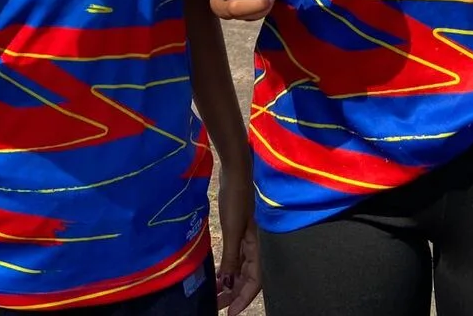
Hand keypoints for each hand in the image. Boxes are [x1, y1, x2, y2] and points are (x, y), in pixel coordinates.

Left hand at [215, 163, 259, 314]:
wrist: (235, 171)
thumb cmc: (236, 198)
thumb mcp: (233, 230)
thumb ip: (232, 257)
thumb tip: (229, 284)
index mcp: (259, 247)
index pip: (254, 281)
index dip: (243, 299)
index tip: (230, 313)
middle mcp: (256, 246)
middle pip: (247, 278)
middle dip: (233, 294)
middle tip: (216, 307)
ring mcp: (248, 238)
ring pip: (240, 269)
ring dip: (228, 283)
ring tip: (214, 295)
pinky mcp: (239, 231)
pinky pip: (235, 257)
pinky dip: (227, 269)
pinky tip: (216, 276)